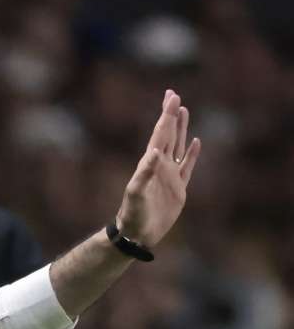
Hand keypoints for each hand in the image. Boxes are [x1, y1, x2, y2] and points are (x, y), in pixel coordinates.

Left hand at [115, 90, 201, 246]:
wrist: (137, 233)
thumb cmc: (132, 214)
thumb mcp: (136, 193)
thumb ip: (145, 173)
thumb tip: (155, 151)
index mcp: (149, 163)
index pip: (160, 134)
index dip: (166, 116)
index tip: (171, 98)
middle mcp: (159, 165)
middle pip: (168, 134)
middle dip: (171, 115)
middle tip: (174, 95)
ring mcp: (169, 175)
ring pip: (179, 146)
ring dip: (182, 129)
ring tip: (184, 111)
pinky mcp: (178, 188)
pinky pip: (187, 166)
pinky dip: (193, 154)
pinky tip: (196, 142)